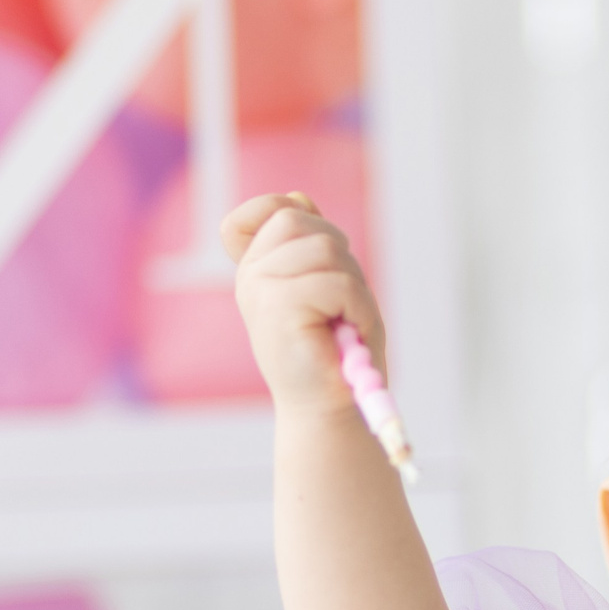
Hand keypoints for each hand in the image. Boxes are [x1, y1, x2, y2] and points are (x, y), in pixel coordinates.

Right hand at [222, 191, 384, 416]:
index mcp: (257, 269)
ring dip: (352, 285)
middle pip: (299, 217)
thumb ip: (310, 242)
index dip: (291, 209)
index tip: (318, 250)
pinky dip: (357, 306)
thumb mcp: (327, 285)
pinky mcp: (276, 305)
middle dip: (339, 254)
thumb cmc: (336, 355)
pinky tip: (349, 333)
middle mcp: (251, 276)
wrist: (329, 413)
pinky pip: (336, 282)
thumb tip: (299, 196)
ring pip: (323, 246)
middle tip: (341, 304)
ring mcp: (258, 288)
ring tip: (345, 322)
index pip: (266, 209)